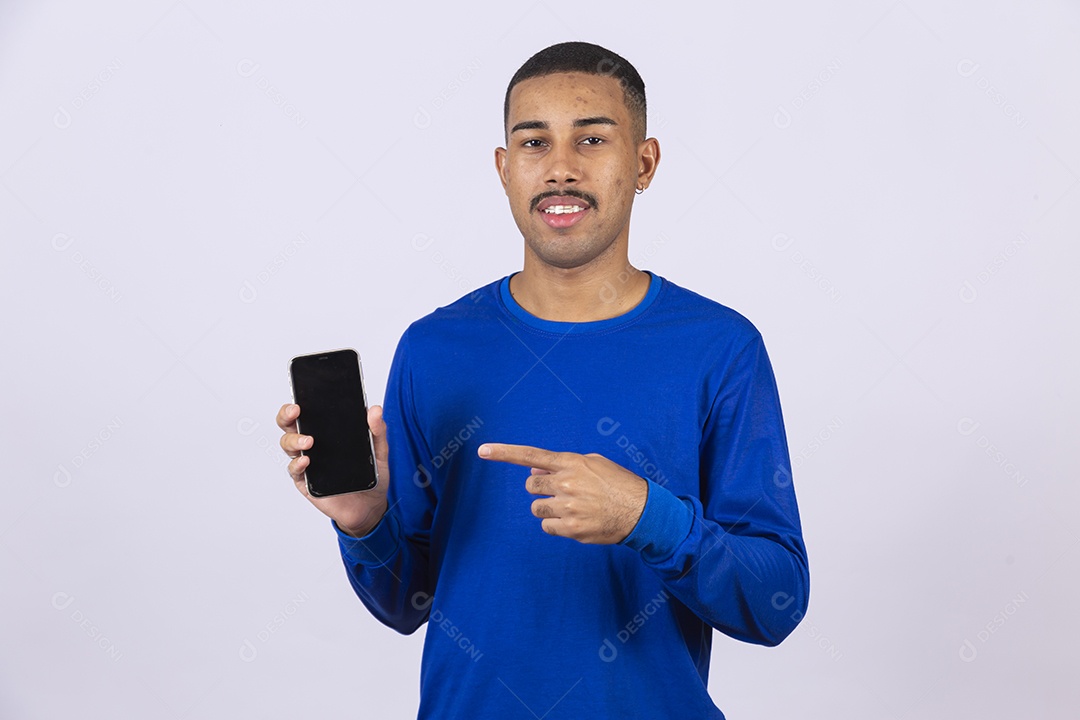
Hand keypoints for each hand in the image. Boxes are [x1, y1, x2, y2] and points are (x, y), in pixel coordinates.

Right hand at [277, 403, 388, 536]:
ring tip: (309, 441)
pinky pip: (294, 471)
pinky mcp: (306, 482)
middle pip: (290, 425)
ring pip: (288, 446)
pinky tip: (306, 461)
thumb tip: (375, 409)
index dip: (299, 402)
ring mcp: (308, 463)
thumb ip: (377, 430)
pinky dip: (297, 464)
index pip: (308, 413)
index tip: (301, 396)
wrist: (370, 507)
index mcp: (327, 432)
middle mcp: (313, 445)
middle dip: (287, 415)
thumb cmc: (370, 476)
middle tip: (295, 411)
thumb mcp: (379, 451)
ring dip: (294, 440)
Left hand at [478, 443, 647, 543]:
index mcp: (571, 463)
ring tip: (571, 508)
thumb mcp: (593, 463)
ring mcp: (567, 507)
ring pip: (536, 508)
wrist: (641, 511)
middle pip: (530, 485)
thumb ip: (562, 464)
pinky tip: (575, 521)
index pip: (531, 456)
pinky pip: (546, 526)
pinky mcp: (570, 529)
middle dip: (540, 488)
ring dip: (547, 508)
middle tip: (560, 492)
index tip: (482, 450)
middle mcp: (566, 483)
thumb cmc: (617, 484)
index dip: (504, 453)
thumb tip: (534, 469)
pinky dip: (556, 524)